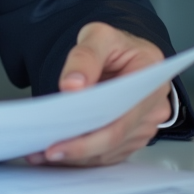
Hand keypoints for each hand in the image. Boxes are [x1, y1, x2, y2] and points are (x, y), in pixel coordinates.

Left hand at [27, 22, 172, 166]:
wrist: (124, 52)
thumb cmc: (115, 45)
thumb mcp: (99, 36)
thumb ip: (85, 56)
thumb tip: (72, 85)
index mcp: (150, 82)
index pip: (120, 118)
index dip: (90, 136)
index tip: (59, 142)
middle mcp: (153, 108)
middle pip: (114, 139)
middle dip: (76, 150)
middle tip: (43, 152)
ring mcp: (144, 126)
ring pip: (108, 152)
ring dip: (75, 157)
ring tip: (40, 153)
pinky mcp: (132, 137)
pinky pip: (107, 154)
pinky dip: (81, 156)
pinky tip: (57, 152)